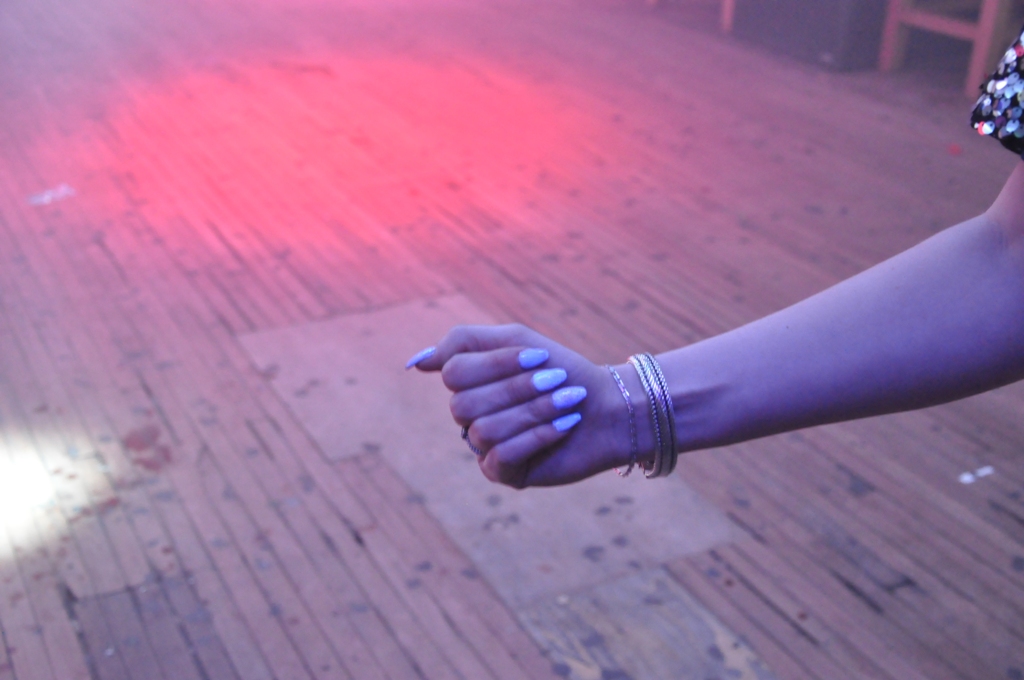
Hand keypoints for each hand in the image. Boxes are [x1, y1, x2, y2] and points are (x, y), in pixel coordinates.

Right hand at [407, 324, 638, 487]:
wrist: (608, 407)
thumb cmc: (564, 371)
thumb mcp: (517, 341)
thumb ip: (463, 343)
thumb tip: (417, 362)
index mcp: (470, 383)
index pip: (454, 372)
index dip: (497, 365)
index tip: (540, 356)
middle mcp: (470, 416)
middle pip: (464, 404)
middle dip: (518, 389)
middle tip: (558, 380)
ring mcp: (483, 447)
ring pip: (483, 430)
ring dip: (533, 411)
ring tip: (568, 402)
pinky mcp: (503, 473)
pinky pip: (501, 456)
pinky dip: (538, 436)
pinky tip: (565, 425)